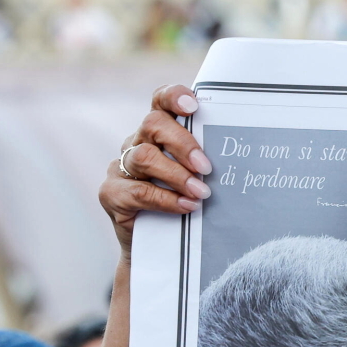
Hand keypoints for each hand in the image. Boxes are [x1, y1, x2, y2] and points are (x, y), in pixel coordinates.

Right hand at [96, 83, 212, 253]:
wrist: (155, 249)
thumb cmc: (181, 206)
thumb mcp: (194, 179)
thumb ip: (202, 164)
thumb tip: (236, 157)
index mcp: (156, 133)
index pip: (160, 102)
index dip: (174, 97)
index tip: (194, 107)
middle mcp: (135, 143)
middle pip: (153, 124)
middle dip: (183, 143)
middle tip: (206, 167)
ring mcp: (120, 167)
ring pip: (145, 157)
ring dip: (177, 175)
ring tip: (201, 192)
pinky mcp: (111, 193)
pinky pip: (139, 191)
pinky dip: (166, 199)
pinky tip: (186, 206)